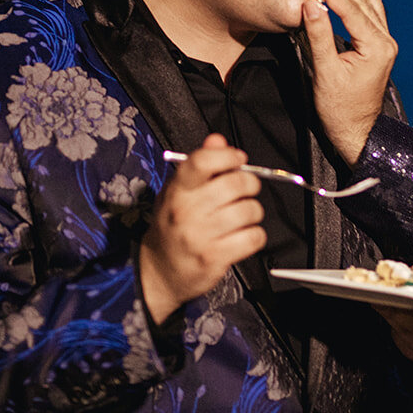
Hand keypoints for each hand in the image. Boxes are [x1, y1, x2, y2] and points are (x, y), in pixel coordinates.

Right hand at [139, 134, 265, 322]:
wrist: (158, 272)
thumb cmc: (171, 227)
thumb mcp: (177, 191)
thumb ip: (198, 164)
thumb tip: (218, 140)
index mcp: (178, 190)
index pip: (203, 161)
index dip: (228, 156)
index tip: (237, 159)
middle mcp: (187, 211)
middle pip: (235, 184)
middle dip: (249, 184)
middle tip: (245, 191)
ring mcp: (200, 236)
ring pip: (249, 211)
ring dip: (252, 212)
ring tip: (242, 216)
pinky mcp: (214, 258)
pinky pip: (252, 238)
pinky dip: (255, 236)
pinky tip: (243, 236)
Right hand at [301, 0, 396, 164]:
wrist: (356, 131)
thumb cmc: (338, 108)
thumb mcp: (324, 73)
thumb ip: (318, 37)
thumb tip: (310, 3)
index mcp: (377, 48)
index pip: (351, 10)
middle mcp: (386, 41)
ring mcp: (384, 41)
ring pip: (370, 0)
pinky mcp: (378, 44)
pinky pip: (369, 10)